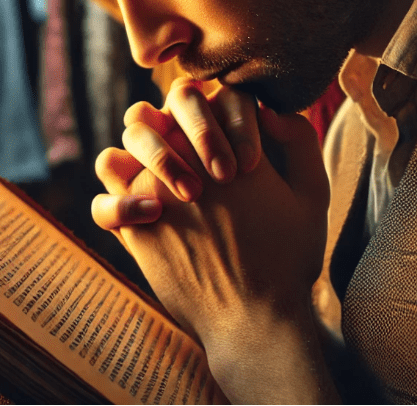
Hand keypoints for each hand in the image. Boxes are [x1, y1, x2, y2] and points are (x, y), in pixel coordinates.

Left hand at [91, 82, 335, 400]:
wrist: (255, 320)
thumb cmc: (287, 258)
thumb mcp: (312, 195)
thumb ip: (299, 141)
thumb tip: (267, 110)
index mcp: (229, 145)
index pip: (207, 96)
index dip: (222, 119)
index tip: (242, 163)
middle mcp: (187, 160)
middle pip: (159, 112)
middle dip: (175, 129)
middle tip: (200, 169)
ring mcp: (154, 191)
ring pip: (126, 143)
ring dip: (141, 151)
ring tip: (167, 182)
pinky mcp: (134, 228)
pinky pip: (104, 199)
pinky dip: (116, 203)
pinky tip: (147, 219)